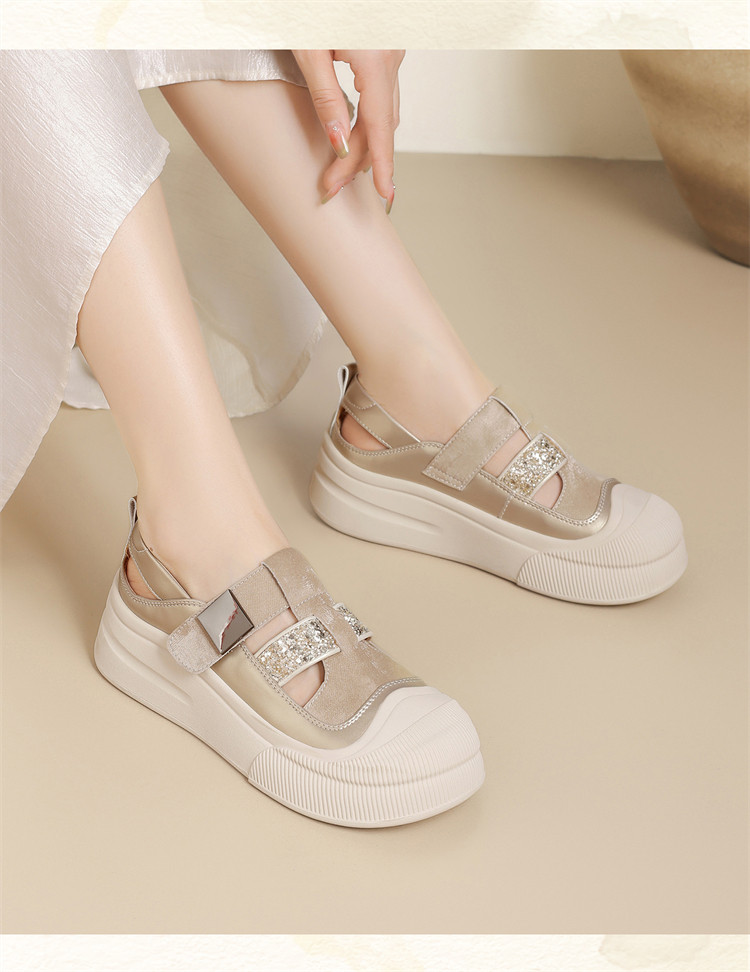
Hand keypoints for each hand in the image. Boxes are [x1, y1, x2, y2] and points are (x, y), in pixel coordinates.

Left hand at [292, 49, 403, 210]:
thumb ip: (325, 96)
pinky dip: (371, 122)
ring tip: (341, 170)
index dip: (382, 164)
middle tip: (332, 185)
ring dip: (366, 144)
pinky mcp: (385, 49)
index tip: (384, 194)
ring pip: (385, 112)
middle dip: (359, 160)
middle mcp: (391, 55)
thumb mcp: (308, 50)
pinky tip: (354, 137)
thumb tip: (339, 141)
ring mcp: (391, 51)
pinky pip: (383, 96)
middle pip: (381, 124)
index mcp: (375, 57)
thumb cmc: (306, 0)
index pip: (380, 125)